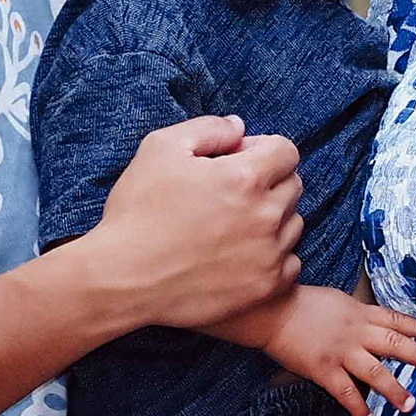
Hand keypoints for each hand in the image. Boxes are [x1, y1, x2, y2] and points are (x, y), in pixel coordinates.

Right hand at [85, 115, 299, 329]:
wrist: (122, 279)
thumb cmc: (137, 212)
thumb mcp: (160, 149)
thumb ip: (208, 129)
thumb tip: (239, 127)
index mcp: (245, 178)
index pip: (286, 151)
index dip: (260, 150)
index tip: (234, 162)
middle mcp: (265, 216)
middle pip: (293, 186)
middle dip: (268, 181)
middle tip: (231, 193)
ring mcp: (268, 255)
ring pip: (294, 224)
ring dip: (273, 218)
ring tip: (234, 225)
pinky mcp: (264, 287)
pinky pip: (291, 263)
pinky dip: (274, 256)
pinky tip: (242, 254)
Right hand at [251, 284, 415, 415]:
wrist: (272, 310)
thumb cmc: (299, 303)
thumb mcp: (335, 300)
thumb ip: (355, 313)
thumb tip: (370, 322)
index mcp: (359, 313)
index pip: (396, 319)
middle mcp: (356, 332)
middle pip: (395, 344)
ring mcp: (340, 352)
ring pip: (375, 372)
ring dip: (395, 389)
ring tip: (410, 404)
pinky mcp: (323, 369)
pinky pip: (345, 391)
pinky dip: (357, 407)